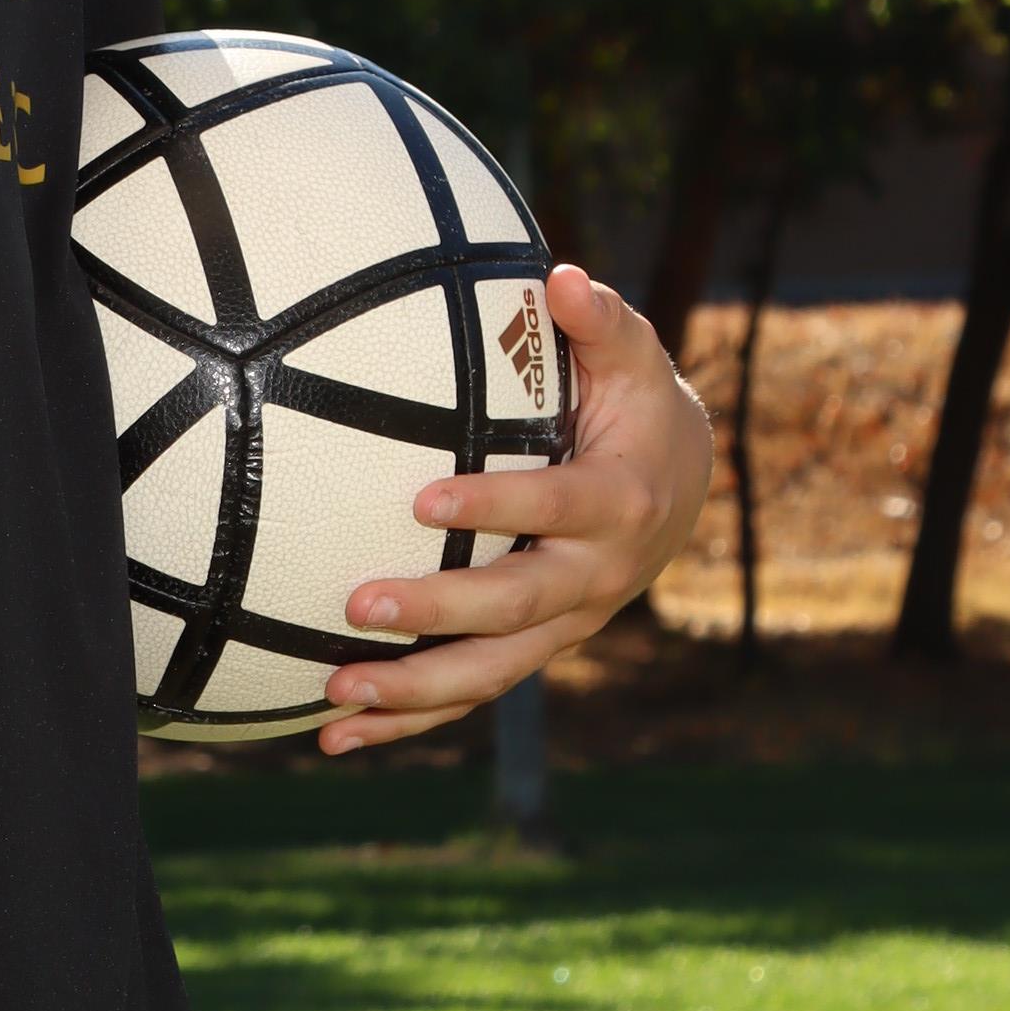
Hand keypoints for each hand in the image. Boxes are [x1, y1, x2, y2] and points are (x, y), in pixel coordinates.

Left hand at [319, 263, 711, 758]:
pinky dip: (405, 723)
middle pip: (516, 607)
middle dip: (439, 614)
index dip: (496, 506)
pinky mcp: (530, 650)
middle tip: (358, 604)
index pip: (555, 507)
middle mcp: (595, 577)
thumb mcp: (632, 357)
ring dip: (413, 692)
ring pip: (491, 673)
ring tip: (335, 695)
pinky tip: (332, 735)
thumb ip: (599, 320)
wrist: (677, 483)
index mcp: (619, 503)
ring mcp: (563, 626)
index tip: (423, 498)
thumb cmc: (633, 404)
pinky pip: (467, 695)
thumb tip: (559, 275)